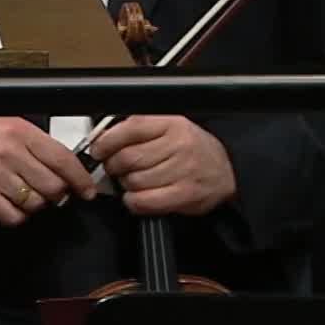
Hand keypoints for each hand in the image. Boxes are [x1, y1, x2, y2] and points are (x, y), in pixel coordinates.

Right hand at [0, 117, 97, 226]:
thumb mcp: (18, 127)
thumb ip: (42, 147)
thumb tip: (70, 171)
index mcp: (23, 133)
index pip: (62, 160)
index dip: (80, 179)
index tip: (86, 190)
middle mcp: (10, 153)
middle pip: (53, 187)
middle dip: (56, 192)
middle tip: (50, 190)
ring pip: (34, 204)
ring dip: (35, 203)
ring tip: (25, 192)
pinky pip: (12, 217)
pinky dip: (17, 215)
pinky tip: (12, 204)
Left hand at [86, 115, 236, 216]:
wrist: (226, 170)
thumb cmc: (192, 149)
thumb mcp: (168, 127)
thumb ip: (138, 129)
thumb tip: (103, 138)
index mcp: (172, 123)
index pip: (129, 128)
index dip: (106, 142)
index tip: (98, 150)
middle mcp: (179, 144)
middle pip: (127, 157)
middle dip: (113, 166)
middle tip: (115, 168)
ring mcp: (184, 170)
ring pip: (133, 180)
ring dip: (125, 184)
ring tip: (133, 181)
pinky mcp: (185, 194)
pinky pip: (145, 201)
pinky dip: (133, 201)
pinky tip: (136, 197)